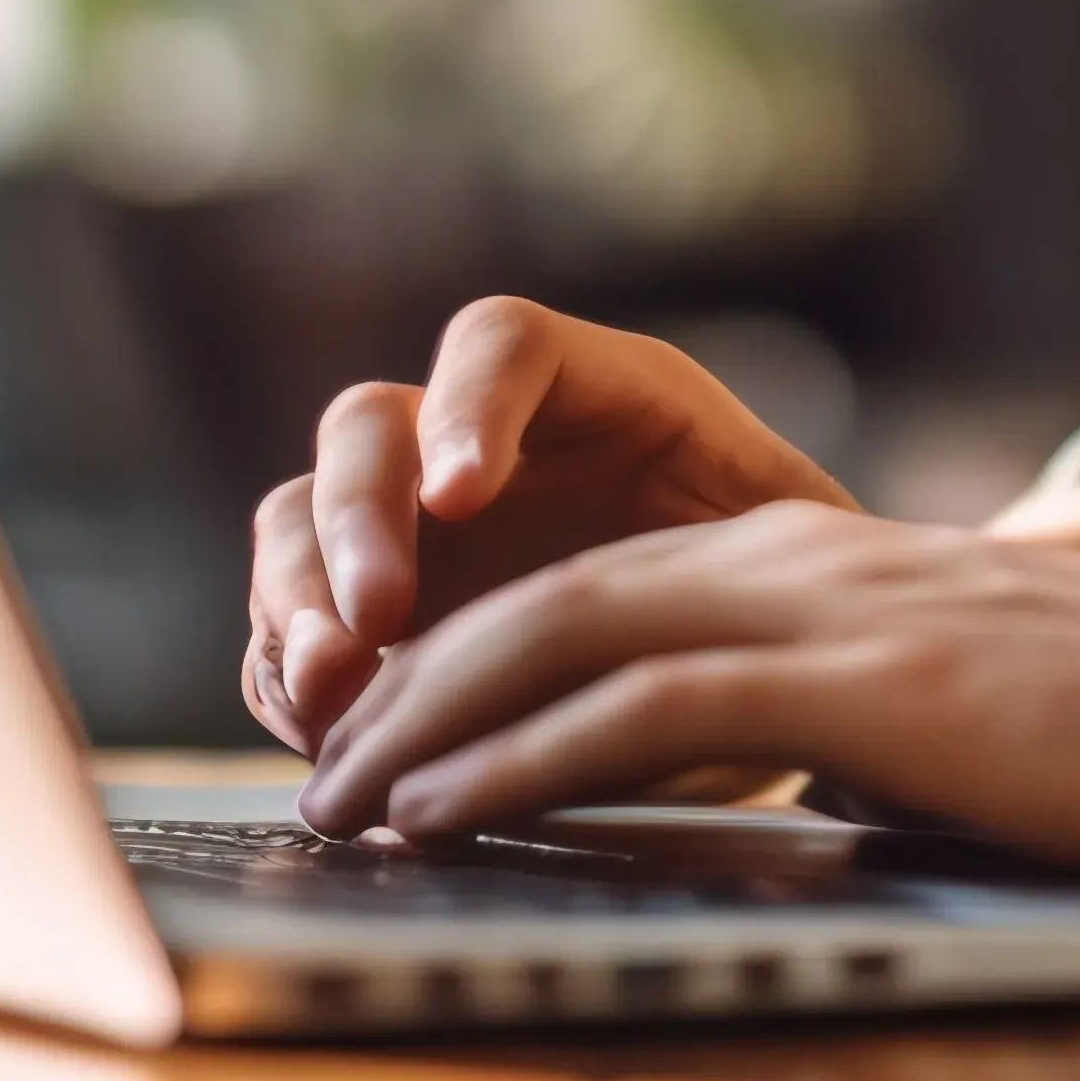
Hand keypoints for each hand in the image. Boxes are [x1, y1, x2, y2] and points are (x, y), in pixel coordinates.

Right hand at [242, 299, 852, 754]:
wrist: (759, 690)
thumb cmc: (787, 602)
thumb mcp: (797, 556)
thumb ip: (756, 546)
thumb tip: (711, 590)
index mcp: (594, 394)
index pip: (500, 344)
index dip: (469, 405)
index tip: (464, 494)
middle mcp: (479, 447)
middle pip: (369, 427)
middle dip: (358, 517)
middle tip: (378, 617)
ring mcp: (407, 535)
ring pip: (297, 521)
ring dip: (296, 597)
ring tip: (330, 683)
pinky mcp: (366, 632)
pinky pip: (282, 635)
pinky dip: (283, 679)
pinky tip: (322, 736)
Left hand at [297, 502, 1079, 865]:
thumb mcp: (973, 717)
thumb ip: (868, 729)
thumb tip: (798, 803)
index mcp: (830, 563)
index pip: (604, 594)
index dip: (479, 663)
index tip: (395, 745)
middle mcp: (803, 558)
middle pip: (548, 599)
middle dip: (414, 685)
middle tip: (319, 772)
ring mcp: (827, 607)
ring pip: (563, 637)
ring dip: (431, 723)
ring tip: (342, 801)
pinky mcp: (854, 679)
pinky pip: (635, 710)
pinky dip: (518, 758)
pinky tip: (445, 809)